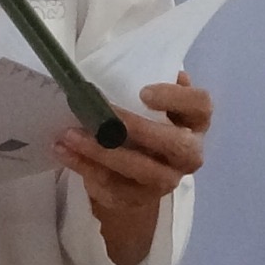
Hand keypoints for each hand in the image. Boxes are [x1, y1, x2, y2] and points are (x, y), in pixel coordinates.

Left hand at [56, 71, 208, 264]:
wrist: (138, 174)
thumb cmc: (145, 122)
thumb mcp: (151, 101)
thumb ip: (147, 81)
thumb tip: (132, 66)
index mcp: (196, 121)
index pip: (201, 105)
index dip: (176, 98)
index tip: (143, 93)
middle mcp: (189, 154)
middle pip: (176, 144)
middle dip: (136, 128)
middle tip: (99, 115)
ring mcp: (167, 180)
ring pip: (140, 169)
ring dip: (101, 152)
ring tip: (69, 134)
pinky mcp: (140, 199)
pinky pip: (113, 187)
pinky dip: (84, 167)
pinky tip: (63, 151)